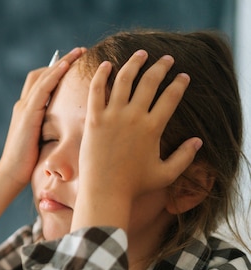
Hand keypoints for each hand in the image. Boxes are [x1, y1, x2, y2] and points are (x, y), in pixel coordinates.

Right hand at [0, 47, 84, 187]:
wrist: (11, 174)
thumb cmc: (28, 164)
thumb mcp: (41, 142)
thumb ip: (51, 130)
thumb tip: (71, 129)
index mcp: (27, 111)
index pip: (41, 82)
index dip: (57, 70)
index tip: (75, 63)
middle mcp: (24, 105)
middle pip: (42, 73)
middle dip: (62, 61)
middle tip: (81, 51)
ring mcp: (24, 108)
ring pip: (44, 77)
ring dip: (62, 62)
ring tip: (79, 52)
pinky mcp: (28, 114)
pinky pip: (42, 88)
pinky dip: (54, 75)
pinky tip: (67, 66)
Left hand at [78, 50, 201, 208]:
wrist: (104, 192)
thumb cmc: (134, 185)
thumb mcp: (165, 174)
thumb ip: (185, 157)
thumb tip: (198, 141)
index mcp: (153, 128)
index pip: (171, 97)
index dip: (180, 83)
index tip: (183, 76)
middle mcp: (134, 117)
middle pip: (151, 81)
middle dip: (161, 66)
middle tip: (166, 59)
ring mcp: (113, 116)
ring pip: (125, 79)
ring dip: (135, 63)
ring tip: (141, 54)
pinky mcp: (94, 119)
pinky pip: (97, 90)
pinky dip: (102, 74)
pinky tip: (107, 65)